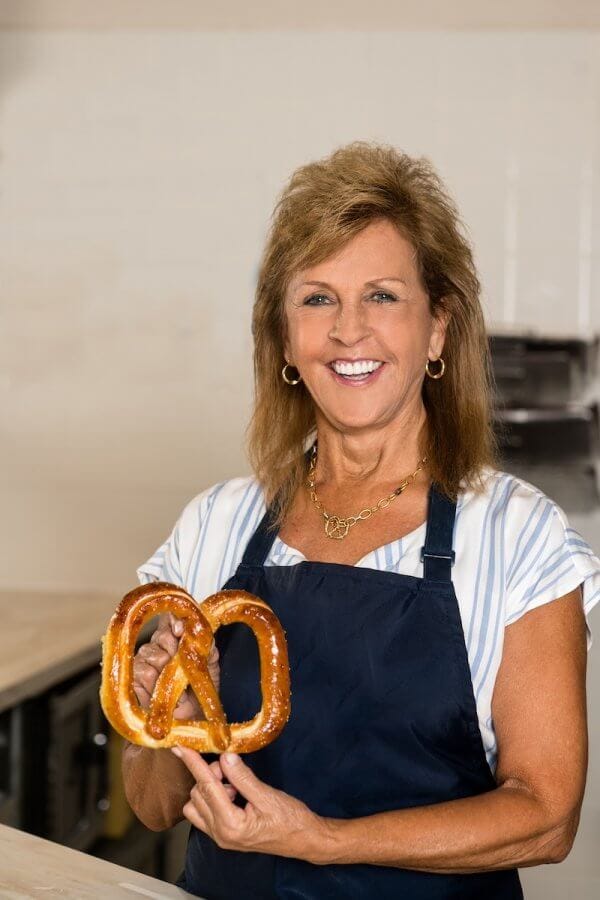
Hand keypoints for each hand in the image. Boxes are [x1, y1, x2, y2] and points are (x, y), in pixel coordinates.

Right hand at [132, 611, 219, 719]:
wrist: (186, 724)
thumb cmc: (199, 694)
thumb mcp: (210, 665)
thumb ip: (205, 643)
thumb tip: (197, 627)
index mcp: (174, 639)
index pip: (168, 619)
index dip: (174, 620)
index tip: (182, 628)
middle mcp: (156, 647)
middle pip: (162, 635)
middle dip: (175, 650)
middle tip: (183, 669)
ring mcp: (142, 662)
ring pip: (152, 654)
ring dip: (167, 673)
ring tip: (176, 688)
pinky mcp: (132, 679)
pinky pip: (144, 673)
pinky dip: (156, 686)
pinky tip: (164, 695)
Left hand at [172, 746, 331, 863]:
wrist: (305, 840)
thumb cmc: (291, 820)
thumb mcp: (268, 796)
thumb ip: (243, 777)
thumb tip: (225, 757)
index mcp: (231, 825)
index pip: (207, 787)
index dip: (194, 764)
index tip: (181, 747)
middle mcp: (220, 834)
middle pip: (199, 794)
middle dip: (211, 775)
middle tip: (233, 768)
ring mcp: (220, 837)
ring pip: (197, 804)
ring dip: (211, 787)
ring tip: (236, 785)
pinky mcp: (224, 835)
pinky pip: (204, 812)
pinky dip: (213, 797)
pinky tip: (234, 793)